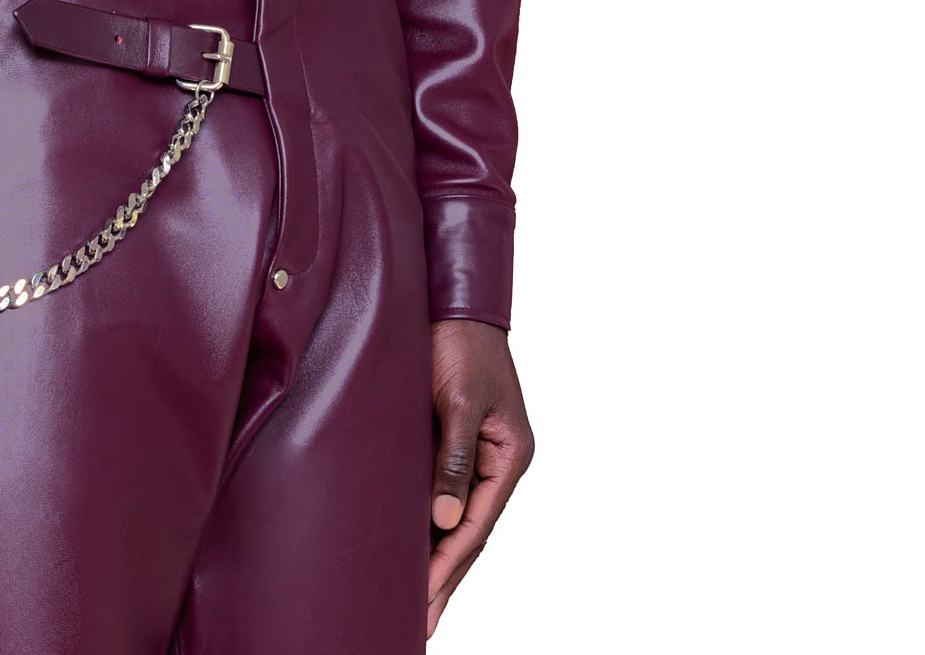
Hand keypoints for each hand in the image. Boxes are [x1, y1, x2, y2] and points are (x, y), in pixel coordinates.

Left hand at [426, 318, 533, 639]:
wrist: (453, 303)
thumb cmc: (461, 344)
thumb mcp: (460, 400)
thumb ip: (455, 458)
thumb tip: (446, 519)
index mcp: (510, 457)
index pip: (476, 526)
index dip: (449, 566)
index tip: (425, 602)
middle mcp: (497, 463)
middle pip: (471, 533)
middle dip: (447, 579)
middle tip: (422, 624)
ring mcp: (478, 455)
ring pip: (458, 519)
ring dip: (439, 558)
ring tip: (418, 602)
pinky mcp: (454, 442)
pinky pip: (444, 494)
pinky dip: (430, 524)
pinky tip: (414, 546)